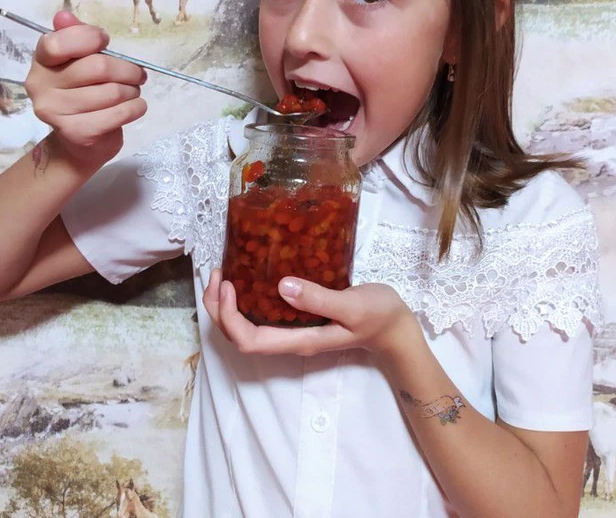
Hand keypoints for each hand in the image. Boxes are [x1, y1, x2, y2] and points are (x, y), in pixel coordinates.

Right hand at [24, 10, 146, 168]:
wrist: (79, 140)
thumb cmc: (84, 91)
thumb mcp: (80, 61)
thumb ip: (75, 36)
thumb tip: (63, 16)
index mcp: (41, 61)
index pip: (58, 43)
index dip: (89, 38)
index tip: (105, 43)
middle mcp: (40, 86)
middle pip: (97, 68)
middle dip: (127, 70)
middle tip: (137, 75)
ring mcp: (55, 111)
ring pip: (112, 92)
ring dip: (133, 91)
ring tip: (132, 92)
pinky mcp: (76, 132)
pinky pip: (118, 114)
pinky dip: (136, 108)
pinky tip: (135, 106)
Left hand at [203, 268, 419, 360]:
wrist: (397, 329)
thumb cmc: (378, 316)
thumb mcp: (353, 304)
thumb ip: (319, 298)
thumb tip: (282, 287)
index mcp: (300, 341)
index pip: (249, 341)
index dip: (229, 316)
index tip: (228, 285)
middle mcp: (291, 340)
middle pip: (240, 336)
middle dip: (219, 309)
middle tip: (217, 274)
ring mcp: (294, 331)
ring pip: (248, 327)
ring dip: (228, 305)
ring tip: (224, 274)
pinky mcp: (300, 319)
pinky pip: (262, 314)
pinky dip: (246, 299)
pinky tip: (250, 277)